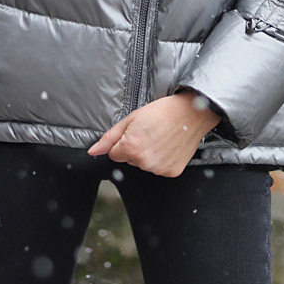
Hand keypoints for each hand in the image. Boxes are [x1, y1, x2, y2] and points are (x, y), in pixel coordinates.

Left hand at [87, 91, 220, 177]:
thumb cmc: (162, 111)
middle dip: (135, 148)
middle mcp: (144, 162)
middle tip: (149, 132)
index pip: (114, 154)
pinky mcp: (171, 172)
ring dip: (148, 154)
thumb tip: (93, 151)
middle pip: (129, 160)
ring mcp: (158, 169)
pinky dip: (162, 159)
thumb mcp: (131, 118)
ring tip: (160, 137)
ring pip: (144, 165)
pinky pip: (158, 169)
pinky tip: (168, 146)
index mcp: (130, 147)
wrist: (190, 113)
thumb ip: (109, 137)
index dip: (122, 142)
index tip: (135, 131)